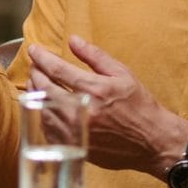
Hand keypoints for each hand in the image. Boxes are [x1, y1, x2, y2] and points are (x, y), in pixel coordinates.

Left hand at [26, 35, 187, 177]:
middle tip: (35, 66)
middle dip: (36, 73)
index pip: (57, 70)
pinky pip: (49, 131)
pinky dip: (43, 116)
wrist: (153, 141)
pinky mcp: (76, 147)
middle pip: (45, 88)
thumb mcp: (122, 74)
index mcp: (94, 90)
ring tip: (36, 84)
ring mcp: (77, 132)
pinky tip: (45, 107)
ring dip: (35, 94)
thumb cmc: (139, 105)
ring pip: (43, 110)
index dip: (41, 58)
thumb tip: (73, 40)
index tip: (34, 50)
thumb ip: (95, 56)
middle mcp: (82, 111)